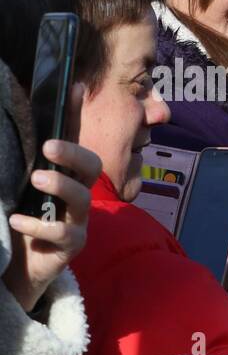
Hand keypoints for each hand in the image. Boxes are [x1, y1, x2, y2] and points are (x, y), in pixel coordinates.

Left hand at [2, 130, 98, 312]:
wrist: (20, 267)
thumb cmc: (20, 220)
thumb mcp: (19, 188)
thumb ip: (20, 164)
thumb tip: (3, 131)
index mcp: (65, 177)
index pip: (73, 140)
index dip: (75, 115)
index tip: (73, 88)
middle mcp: (77, 195)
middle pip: (92, 168)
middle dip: (74, 155)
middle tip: (49, 147)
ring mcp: (77, 220)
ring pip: (83, 197)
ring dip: (62, 185)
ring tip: (37, 179)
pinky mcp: (71, 245)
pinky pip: (62, 233)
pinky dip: (38, 225)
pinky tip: (17, 220)